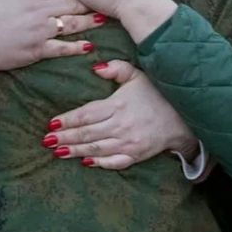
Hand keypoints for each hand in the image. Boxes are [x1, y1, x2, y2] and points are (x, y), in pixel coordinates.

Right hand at [0, 0, 96, 82]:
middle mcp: (39, 12)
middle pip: (69, 3)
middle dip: (87, 0)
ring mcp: (40, 32)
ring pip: (71, 24)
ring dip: (88, 21)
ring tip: (102, 19)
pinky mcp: (38, 50)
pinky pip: (62, 48)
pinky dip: (76, 47)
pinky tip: (88, 46)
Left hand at [43, 60, 197, 169]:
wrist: (184, 117)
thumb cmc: (157, 94)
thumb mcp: (138, 74)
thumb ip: (116, 68)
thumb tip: (95, 67)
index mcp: (118, 104)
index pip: (86, 114)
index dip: (67, 119)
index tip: (52, 123)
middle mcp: (121, 125)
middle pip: (86, 133)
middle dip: (65, 137)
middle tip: (46, 141)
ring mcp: (128, 142)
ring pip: (96, 148)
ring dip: (75, 151)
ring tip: (58, 152)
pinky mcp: (136, 155)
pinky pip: (114, 161)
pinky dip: (99, 163)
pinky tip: (85, 162)